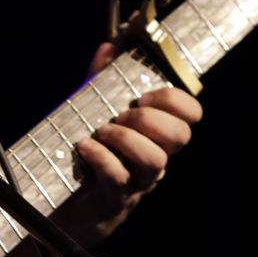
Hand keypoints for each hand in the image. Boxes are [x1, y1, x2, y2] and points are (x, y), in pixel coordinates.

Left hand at [69, 42, 202, 242]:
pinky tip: (85, 147)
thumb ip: (102, 81)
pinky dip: (101, 157)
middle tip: (121, 116)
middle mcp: (155, 161)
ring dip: (127, 139)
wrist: (67, 208)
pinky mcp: (115, 199)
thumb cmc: (88, 156)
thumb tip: (109, 48)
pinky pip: (118, 177)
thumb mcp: (94, 112)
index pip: (191, 115)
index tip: (144, 95)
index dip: (175, 100)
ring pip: (155, 160)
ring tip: (103, 132)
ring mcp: (138, 182)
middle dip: (149, 118)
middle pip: (179, 136)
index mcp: (157, 137)